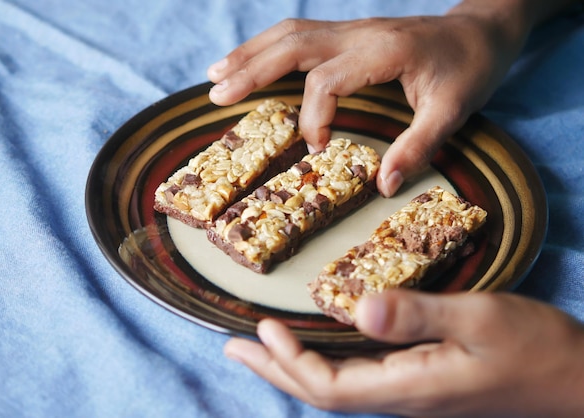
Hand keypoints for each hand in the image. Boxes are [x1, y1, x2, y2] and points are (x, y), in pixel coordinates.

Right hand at [207, 13, 524, 195]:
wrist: (480, 31)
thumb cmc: (469, 70)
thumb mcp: (453, 111)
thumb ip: (418, 147)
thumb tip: (382, 186)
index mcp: (384, 51)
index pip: (327, 79)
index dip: (313, 116)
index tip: (318, 149)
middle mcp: (360, 33)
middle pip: (293, 44)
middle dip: (252, 70)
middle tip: (216, 96)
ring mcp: (352, 29)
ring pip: (290, 33)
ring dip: (250, 54)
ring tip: (216, 75)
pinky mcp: (349, 33)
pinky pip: (300, 35)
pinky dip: (267, 48)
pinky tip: (249, 61)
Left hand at [224, 290, 583, 416]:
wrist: (574, 381)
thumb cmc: (534, 348)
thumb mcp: (479, 319)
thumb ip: (419, 315)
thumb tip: (359, 308)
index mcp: (410, 386)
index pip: (330, 386)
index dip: (289, 361)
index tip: (260, 328)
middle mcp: (402, 397)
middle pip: (322, 393)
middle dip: (275, 370)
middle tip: (234, 347)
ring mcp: (411, 394)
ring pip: (336, 388)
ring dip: (293, 368)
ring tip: (262, 349)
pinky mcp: (421, 385)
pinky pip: (356, 380)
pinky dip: (324, 365)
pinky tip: (317, 353)